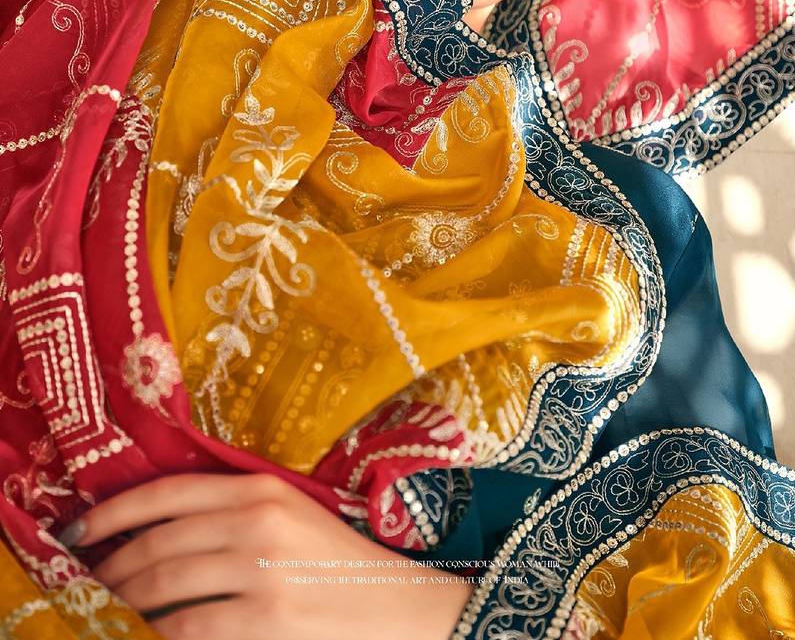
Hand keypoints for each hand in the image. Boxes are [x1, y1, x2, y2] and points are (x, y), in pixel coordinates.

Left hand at [63, 473, 472, 639]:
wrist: (398, 608)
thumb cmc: (338, 563)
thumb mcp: (289, 516)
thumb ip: (232, 513)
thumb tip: (152, 534)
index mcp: (261, 488)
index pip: (167, 493)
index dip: (112, 511)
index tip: (76, 529)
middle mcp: (257, 522)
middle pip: (156, 544)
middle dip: (109, 567)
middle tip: (84, 582)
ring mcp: (261, 574)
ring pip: (162, 589)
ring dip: (122, 604)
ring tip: (104, 612)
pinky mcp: (266, 621)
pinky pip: (187, 631)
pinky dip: (155, 635)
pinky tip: (142, 635)